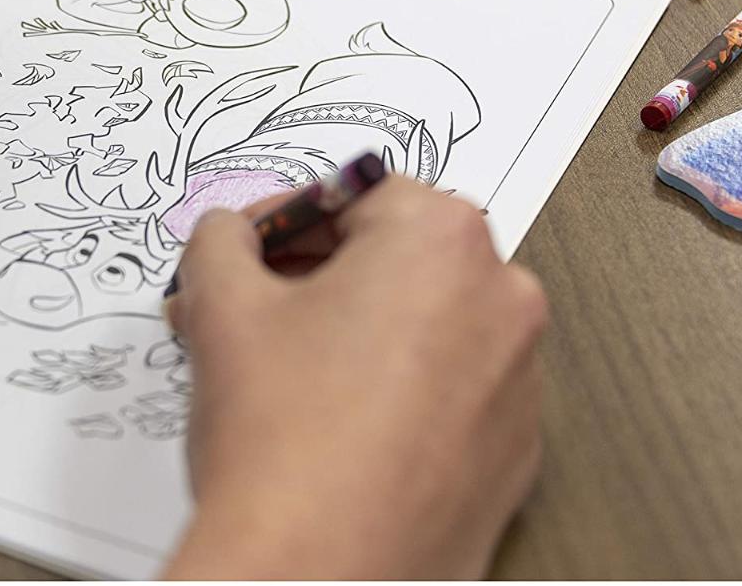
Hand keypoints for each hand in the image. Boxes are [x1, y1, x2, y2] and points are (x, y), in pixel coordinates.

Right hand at [162, 176, 547, 579]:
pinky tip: (334, 424)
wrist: (317, 574)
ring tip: (284, 371)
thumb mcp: (223, 307)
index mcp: (441, 241)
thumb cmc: (283, 439)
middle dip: (316, 274)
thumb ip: (222, 241)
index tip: (248, 251)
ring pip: (424, 323)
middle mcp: (501, 300)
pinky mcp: (514, 452)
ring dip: (355, 330)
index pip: (355, 194)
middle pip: (395, 256)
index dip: (285, 220)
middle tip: (252, 305)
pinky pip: (449, 390)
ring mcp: (519, 382)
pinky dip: (397, 390)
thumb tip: (229, 236)